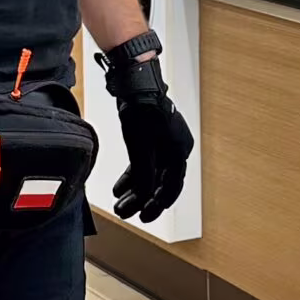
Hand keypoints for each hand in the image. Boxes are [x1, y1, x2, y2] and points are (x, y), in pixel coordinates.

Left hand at [105, 57, 193, 223]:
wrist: (135, 83)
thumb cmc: (142, 112)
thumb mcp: (142, 151)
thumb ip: (144, 177)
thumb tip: (143, 198)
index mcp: (179, 151)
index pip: (171, 187)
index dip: (157, 204)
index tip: (145, 217)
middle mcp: (175, 148)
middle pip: (160, 181)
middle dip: (142, 198)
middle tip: (128, 212)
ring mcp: (164, 141)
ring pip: (151, 172)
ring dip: (136, 188)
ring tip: (121, 201)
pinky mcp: (151, 135)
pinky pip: (145, 161)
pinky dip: (133, 174)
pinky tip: (120, 185)